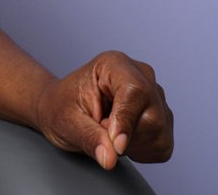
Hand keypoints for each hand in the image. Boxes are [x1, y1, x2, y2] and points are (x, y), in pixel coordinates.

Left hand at [34, 51, 172, 169]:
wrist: (59, 110)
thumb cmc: (60, 107)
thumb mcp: (66, 121)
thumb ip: (89, 137)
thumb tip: (109, 158)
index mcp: (114, 64)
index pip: (135, 91)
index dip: (127, 120)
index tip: (117, 145)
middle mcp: (141, 76)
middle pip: (152, 117)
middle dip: (125, 136)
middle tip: (98, 128)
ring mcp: (155, 98)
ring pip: (159, 134)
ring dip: (131, 145)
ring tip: (107, 130)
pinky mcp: (163, 119)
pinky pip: (162, 147)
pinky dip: (140, 151)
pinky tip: (121, 138)